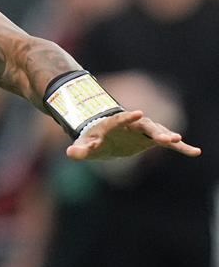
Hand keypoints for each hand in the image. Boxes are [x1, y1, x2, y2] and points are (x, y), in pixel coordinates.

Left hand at [66, 110, 200, 160]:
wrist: (105, 139)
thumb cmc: (93, 141)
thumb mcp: (84, 145)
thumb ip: (79, 149)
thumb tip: (71, 153)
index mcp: (114, 123)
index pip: (121, 119)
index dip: (128, 117)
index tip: (138, 113)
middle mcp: (132, 124)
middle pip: (145, 125)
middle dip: (155, 130)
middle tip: (166, 137)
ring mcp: (144, 131)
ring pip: (158, 132)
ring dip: (167, 136)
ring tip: (178, 141)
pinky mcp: (151, 140)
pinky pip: (169, 144)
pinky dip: (181, 147)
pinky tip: (195, 152)